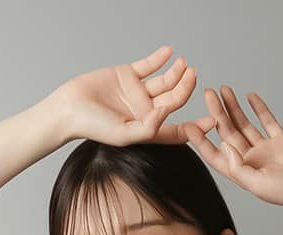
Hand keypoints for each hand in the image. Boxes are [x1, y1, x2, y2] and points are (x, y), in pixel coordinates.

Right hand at [49, 46, 198, 146]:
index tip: (213, 121)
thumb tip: (166, 114)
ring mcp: (137, 92)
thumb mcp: (123, 134)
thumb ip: (147, 128)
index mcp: (147, 130)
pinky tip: (170, 52)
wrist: (69, 108)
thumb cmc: (93, 127)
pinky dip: (159, 58)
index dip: (196, 127)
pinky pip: (148, 65)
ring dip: (177, 73)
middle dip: (187, 89)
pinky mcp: (128, 75)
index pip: (177, 130)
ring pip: (164, 82)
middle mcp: (145, 111)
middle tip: (195, 76)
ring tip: (185, 64)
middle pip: (173, 101)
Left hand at [182, 88, 282, 211]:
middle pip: (228, 133)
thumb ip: (240, 168)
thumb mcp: (259, 185)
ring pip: (244, 124)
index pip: (216, 154)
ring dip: (233, 107)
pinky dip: (258, 108)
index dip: (201, 141)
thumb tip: (224, 147)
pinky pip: (266, 120)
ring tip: (223, 89)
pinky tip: (249, 96)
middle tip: (206, 93)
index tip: (188, 125)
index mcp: (242, 173)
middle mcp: (250, 160)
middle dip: (216, 113)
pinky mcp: (280, 140)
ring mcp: (265, 149)